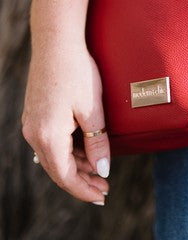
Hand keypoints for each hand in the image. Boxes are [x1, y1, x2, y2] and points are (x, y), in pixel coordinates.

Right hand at [22, 37, 110, 203]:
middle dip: (81, 181)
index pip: (65, 177)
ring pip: (53, 156)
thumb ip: (97, 142)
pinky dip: (67, 150)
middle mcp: (34, 134)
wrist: (56, 42)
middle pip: (57, 170)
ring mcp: (32, 123)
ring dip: (75, 165)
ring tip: (99, 169)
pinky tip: (85, 148)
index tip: (103, 196)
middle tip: (104, 188)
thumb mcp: (92, 109)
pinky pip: (50, 142)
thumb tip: (102, 170)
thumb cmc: (77, 73)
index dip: (84, 190)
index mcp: (48, 137)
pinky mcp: (35, 113)